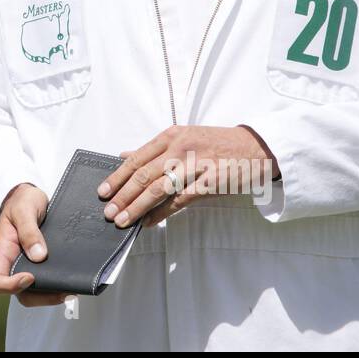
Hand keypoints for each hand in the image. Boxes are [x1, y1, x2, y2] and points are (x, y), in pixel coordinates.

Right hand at [0, 183, 69, 306]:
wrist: (31, 196)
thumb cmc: (22, 200)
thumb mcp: (24, 209)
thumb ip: (29, 231)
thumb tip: (39, 256)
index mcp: (2, 252)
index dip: (9, 286)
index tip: (30, 277)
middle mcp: (12, 264)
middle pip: (19, 294)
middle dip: (40, 297)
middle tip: (62, 291)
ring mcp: (26, 266)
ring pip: (34, 293)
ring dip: (51, 295)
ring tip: (71, 289)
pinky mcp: (40, 265)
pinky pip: (45, 282)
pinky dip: (57, 286)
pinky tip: (71, 281)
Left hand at [99, 125, 277, 228]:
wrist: (256, 147)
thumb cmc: (216, 144)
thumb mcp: (184, 138)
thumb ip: (154, 150)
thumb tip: (123, 155)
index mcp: (171, 135)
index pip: (137, 158)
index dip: (117, 176)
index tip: (102, 191)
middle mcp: (181, 147)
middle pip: (144, 174)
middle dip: (123, 195)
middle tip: (108, 212)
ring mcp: (196, 164)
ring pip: (159, 188)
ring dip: (138, 207)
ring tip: (123, 221)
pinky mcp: (211, 181)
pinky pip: (180, 200)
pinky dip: (162, 213)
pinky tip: (150, 222)